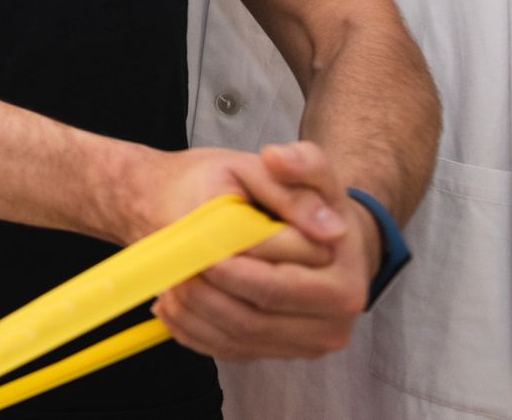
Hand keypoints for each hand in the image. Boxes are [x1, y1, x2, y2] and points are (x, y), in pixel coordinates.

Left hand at [147, 142, 375, 359]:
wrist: (308, 229)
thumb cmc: (301, 198)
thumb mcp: (306, 169)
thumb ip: (299, 162)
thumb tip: (279, 159)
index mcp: (345, 282)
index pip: (276, 285)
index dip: (228, 267)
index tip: (194, 245)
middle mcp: (333, 323)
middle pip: (253, 321)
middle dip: (204, 294)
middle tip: (171, 266)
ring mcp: (306, 344)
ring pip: (237, 340)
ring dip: (192, 313)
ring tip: (167, 280)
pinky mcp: (279, 351)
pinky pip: (229, 352)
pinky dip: (192, 331)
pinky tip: (172, 304)